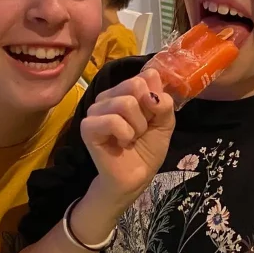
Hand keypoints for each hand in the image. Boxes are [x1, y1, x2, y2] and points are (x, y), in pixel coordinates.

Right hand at [80, 70, 174, 202]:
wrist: (136, 177)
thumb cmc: (148, 148)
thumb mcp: (165, 123)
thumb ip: (164, 104)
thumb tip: (151, 95)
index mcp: (127, 90)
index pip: (147, 76)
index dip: (156, 98)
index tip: (153, 117)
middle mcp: (109, 95)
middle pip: (135, 84)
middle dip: (147, 112)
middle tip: (141, 129)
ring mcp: (96, 109)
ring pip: (125, 102)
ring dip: (137, 126)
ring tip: (132, 137)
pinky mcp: (87, 126)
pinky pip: (112, 120)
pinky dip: (125, 134)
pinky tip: (122, 143)